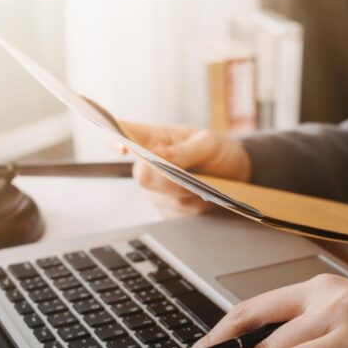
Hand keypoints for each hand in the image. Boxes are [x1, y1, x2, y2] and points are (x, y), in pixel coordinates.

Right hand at [115, 121, 251, 215]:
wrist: (234, 175)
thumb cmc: (217, 152)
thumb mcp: (209, 144)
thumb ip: (184, 150)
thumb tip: (159, 153)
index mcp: (151, 138)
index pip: (121, 133)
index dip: (114, 139)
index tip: (122, 147)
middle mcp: (146, 164)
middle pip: (143, 176)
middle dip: (169, 178)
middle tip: (192, 173)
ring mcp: (155, 189)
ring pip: (164, 198)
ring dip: (188, 192)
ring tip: (207, 182)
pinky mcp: (166, 209)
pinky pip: (176, 213)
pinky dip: (194, 206)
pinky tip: (205, 196)